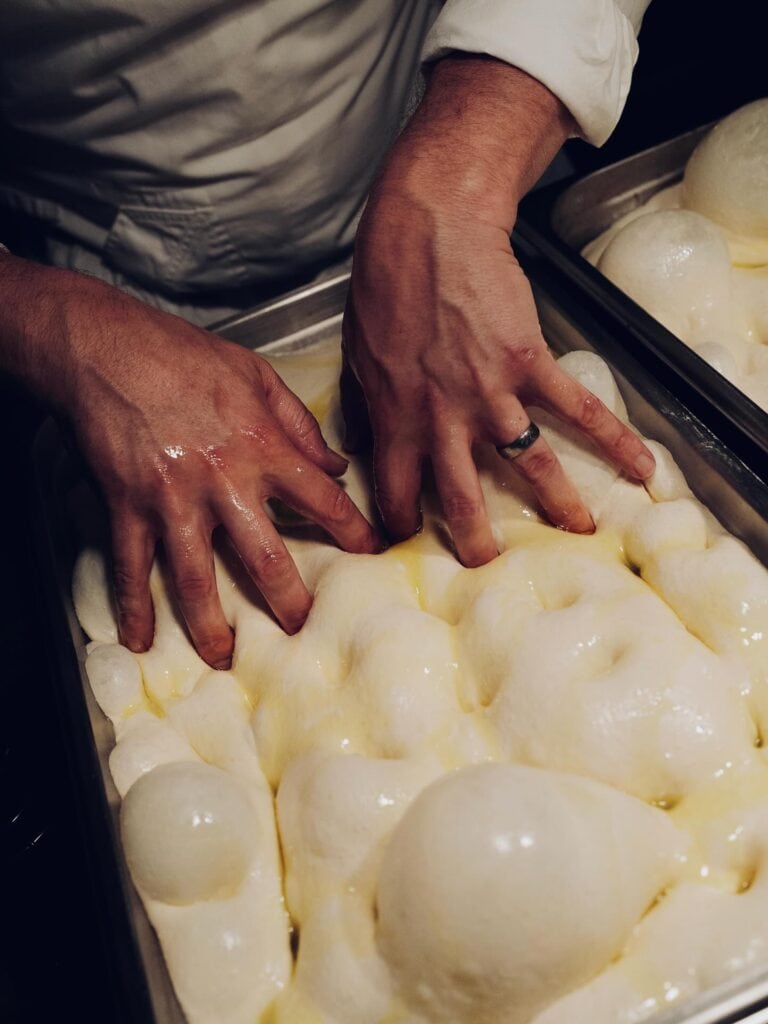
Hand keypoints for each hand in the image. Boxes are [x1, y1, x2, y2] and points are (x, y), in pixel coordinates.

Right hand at [0, 257, 379, 666]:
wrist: (107, 347)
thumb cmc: (185, 356)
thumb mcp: (256, 375)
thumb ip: (300, 424)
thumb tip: (337, 464)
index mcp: (262, 447)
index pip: (322, 500)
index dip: (353, 531)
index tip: (373, 555)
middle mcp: (223, 482)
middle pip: (264, 556)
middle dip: (287, 600)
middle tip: (300, 630)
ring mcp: (173, 500)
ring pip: (196, 576)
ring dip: (210, 624)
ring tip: (225, 658)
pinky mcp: (128, 506)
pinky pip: (131, 566)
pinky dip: (133, 605)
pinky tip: (140, 638)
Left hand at [342, 57, 654, 564]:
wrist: (428, 231)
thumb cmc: (384, 289)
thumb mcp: (358, 358)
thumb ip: (365, 410)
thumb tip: (358, 448)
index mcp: (397, 420)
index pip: (397, 493)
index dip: (400, 523)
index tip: (406, 539)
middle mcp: (444, 419)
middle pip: (461, 498)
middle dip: (474, 540)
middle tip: (486, 565)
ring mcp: (491, 394)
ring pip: (527, 464)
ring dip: (555, 502)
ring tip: (578, 531)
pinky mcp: (530, 364)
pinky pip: (577, 409)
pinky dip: (614, 439)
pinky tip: (640, 468)